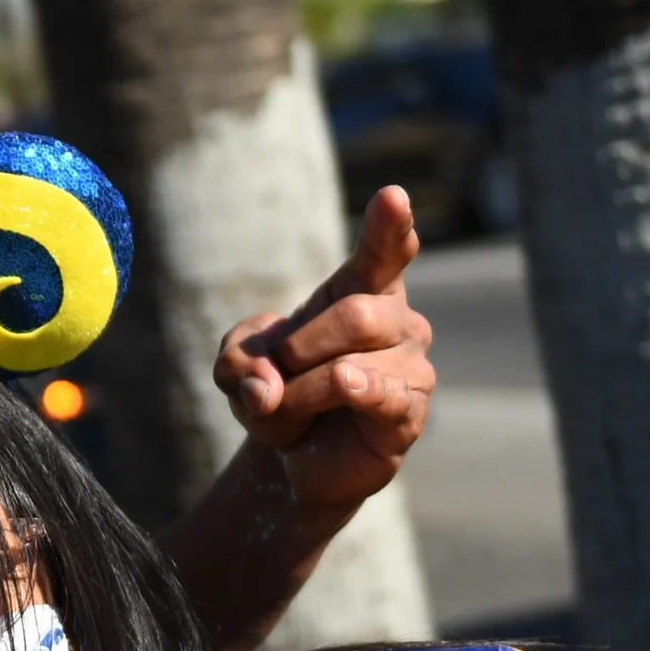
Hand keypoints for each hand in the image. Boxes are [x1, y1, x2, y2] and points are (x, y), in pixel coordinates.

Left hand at [212, 185, 436, 511]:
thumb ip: (237, 362)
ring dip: (299, 395)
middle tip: (275, 376)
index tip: (392, 195)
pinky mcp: (411, 412)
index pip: (385, 250)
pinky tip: (346, 389)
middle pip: (354, 314)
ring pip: (350, 367)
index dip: (391, 225)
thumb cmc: (277, 393)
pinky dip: (350, 397)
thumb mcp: (237, 368)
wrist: (294, 455)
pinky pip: (383, 398)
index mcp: (362, 289)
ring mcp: (412, 366)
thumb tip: (266, 387)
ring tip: (292, 411)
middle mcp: (398, 320)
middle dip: (296, 351)